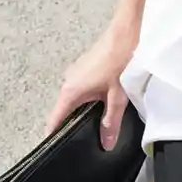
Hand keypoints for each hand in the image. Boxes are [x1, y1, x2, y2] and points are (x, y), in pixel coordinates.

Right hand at [48, 17, 139, 148]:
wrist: (127, 32)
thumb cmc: (120, 59)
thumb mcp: (118, 98)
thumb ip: (111, 123)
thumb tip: (106, 142)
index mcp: (71, 91)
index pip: (55, 120)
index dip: (54, 136)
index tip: (55, 149)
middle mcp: (69, 81)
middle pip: (65, 111)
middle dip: (74, 124)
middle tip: (85, 140)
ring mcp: (76, 72)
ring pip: (76, 99)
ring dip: (85, 109)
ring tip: (98, 120)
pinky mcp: (85, 67)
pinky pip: (83, 88)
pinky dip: (90, 97)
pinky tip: (105, 100)